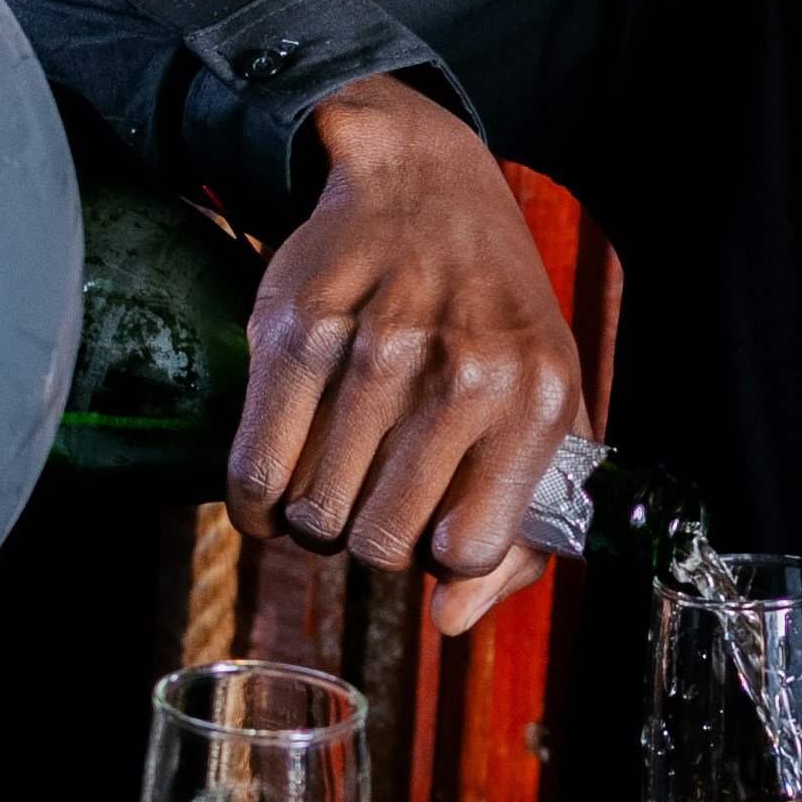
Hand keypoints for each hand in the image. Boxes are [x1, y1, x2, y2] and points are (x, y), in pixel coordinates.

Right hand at [236, 76, 584, 637]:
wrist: (424, 181)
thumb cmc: (492, 314)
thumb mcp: (546, 409)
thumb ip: (521, 532)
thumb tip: (450, 620)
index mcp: (533, 400)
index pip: (467, 550)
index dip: (437, 557)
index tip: (428, 529)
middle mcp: (461, 372)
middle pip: (378, 541)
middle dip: (364, 543)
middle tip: (367, 504)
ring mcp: (376, 347)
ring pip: (314, 511)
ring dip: (311, 518)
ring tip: (328, 482)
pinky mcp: (297, 328)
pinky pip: (256, 469)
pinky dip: (255, 501)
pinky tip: (274, 483)